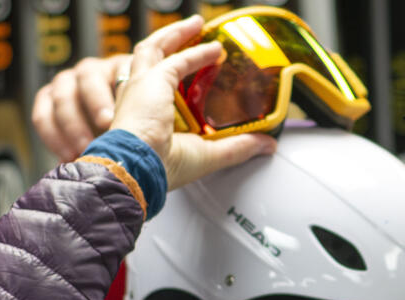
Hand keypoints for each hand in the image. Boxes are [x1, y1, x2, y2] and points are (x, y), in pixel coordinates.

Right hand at [37, 17, 276, 188]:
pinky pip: (178, 59)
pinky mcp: (153, 80)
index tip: (191, 71)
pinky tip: (214, 50)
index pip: (157, 86)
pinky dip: (197, 52)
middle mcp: (138, 97)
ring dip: (177, 35)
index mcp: (144, 116)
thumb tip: (267, 145)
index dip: (172, 75)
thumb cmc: (158, 168)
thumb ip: (238, 148)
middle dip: (171, 43)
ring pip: (155, 48)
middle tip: (193, 33)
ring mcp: (142, 86)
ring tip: (197, 26)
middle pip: (152, 59)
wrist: (137, 169)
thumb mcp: (207, 154)